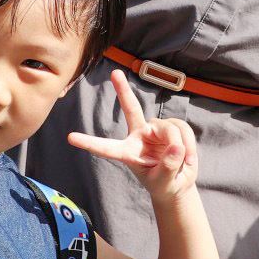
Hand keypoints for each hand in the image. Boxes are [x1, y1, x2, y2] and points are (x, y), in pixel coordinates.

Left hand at [67, 69, 198, 200]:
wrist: (178, 183)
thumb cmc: (164, 184)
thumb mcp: (164, 183)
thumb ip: (168, 167)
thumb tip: (176, 147)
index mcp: (128, 152)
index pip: (107, 148)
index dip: (90, 142)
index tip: (70, 137)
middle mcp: (139, 136)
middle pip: (130, 109)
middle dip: (123, 91)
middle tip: (115, 73)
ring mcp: (155, 130)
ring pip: (169, 128)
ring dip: (180, 144)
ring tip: (184, 162)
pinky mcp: (172, 127)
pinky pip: (182, 128)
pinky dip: (189, 143)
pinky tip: (188, 156)